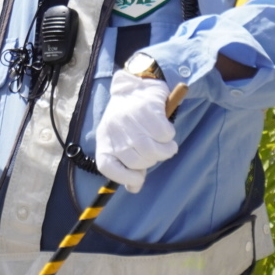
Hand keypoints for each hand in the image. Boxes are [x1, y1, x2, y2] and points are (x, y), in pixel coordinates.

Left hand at [94, 68, 178, 192]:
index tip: (137, 178)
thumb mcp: (119, 140)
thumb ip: (126, 165)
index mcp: (104, 139)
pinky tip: (165, 130)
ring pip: (154, 151)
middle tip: (154, 152)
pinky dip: (169, 137)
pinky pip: (166, 136)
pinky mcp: (150, 111)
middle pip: (136, 162)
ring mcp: (132, 121)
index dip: (124, 178)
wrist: (135, 86)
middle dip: (150, 161)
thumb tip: (135, 188)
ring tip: (165, 145)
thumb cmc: (128, 118)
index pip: (107, 167)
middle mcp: (115, 131)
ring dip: (165, 151)